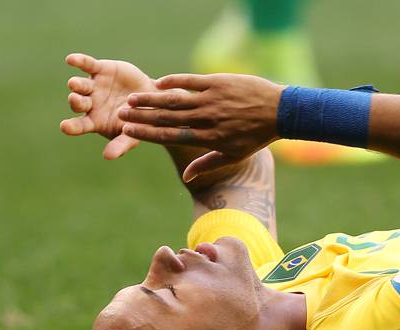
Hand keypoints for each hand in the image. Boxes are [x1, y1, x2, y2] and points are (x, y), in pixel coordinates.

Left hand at [60, 54, 155, 159]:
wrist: (152, 98)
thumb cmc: (140, 122)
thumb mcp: (133, 136)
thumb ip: (120, 145)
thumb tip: (107, 157)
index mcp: (94, 121)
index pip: (78, 125)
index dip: (71, 126)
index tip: (65, 127)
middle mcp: (90, 103)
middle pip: (78, 103)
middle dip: (76, 102)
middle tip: (76, 100)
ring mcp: (94, 86)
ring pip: (80, 85)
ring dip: (76, 85)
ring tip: (74, 84)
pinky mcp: (100, 70)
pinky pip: (87, 65)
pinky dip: (79, 61)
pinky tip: (70, 60)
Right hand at [120, 73, 283, 181]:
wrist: (279, 111)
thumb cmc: (255, 136)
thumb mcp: (233, 155)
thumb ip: (207, 164)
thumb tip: (187, 178)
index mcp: (208, 138)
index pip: (171, 137)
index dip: (147, 135)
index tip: (127, 133)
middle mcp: (206, 119)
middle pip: (167, 119)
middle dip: (142, 117)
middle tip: (119, 115)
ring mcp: (212, 100)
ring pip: (175, 100)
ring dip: (151, 100)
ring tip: (132, 99)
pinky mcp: (218, 82)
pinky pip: (190, 81)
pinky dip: (173, 82)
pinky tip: (158, 84)